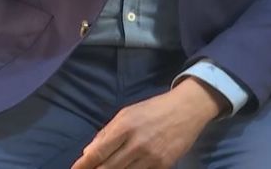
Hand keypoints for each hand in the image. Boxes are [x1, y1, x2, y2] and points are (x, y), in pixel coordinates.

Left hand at [71, 79, 223, 168]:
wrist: (188, 108)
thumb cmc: (154, 109)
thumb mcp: (127, 113)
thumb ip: (107, 132)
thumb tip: (88, 152)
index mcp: (124, 127)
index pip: (97, 153)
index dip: (82, 166)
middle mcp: (136, 143)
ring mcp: (150, 157)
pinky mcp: (163, 165)